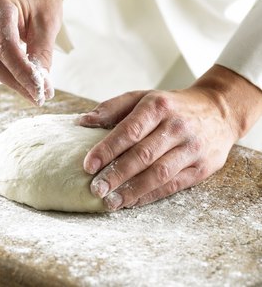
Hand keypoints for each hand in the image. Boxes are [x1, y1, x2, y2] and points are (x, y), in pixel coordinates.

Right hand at [0, 0, 62, 105]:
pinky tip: (18, 73)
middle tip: (39, 97)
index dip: (22, 74)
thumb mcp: (48, 21)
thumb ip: (42, 53)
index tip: (40, 92)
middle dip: (16, 83)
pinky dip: (3, 70)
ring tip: (34, 88)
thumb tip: (40, 85)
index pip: (5, 48)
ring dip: (10, 79)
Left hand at [80, 65, 261, 209]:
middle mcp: (176, 126)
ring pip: (158, 173)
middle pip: (143, 155)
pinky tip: (132, 201)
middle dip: (116, 174)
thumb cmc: (171, 105)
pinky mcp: (202, 167)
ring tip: (110, 202)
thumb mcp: (143, 97)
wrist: (218, 111)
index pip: (129, 131)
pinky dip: (150, 195)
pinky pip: (173, 185)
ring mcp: (191, 148)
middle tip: (96, 189)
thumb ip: (112, 108)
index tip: (88, 165)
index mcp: (157, 106)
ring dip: (132, 190)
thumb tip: (81, 121)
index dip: (107, 149)